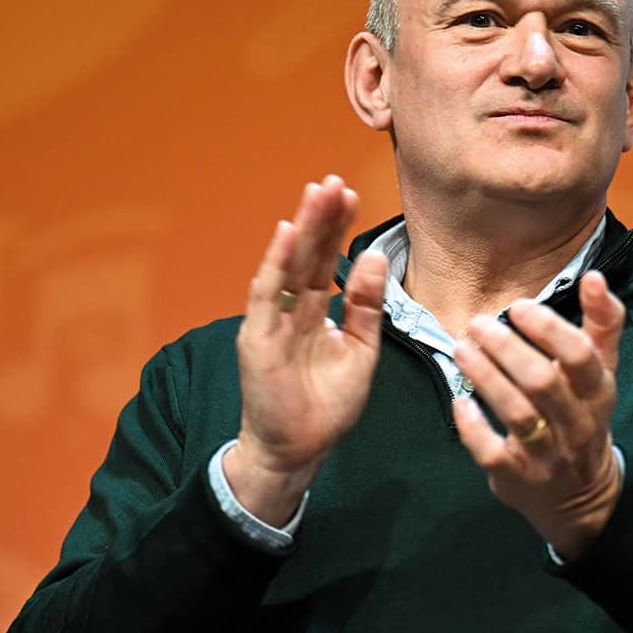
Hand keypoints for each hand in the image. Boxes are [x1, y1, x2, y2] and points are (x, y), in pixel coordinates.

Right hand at [225, 175, 386, 524]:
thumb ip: (366, 306)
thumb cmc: (326, 405)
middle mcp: (291, 309)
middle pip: (307, 255)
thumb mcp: (360, 351)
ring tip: (316, 194)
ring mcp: (272, 321)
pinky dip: (275, 263)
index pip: (327, 260)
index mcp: (315, 311)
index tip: (352, 195)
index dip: (338, 228)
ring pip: (288, 265)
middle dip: (321, 218)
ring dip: (301, 229)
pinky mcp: (257, 339)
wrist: (300, 450)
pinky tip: (287, 234)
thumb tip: (374, 257)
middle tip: (334, 182)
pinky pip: (267, 295)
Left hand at [451, 271, 626, 559]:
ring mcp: (548, 454)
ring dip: (486, 378)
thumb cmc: (585, 416)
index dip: (549, 328)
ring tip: (461, 348)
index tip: (518, 306)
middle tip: (479, 323)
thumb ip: (602, 324)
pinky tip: (459, 402)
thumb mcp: (602, 372)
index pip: (580, 355)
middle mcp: (576, 423)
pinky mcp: (518, 478)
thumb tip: (595, 276)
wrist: (583, 494)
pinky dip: (474, 427)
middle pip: (543, 382)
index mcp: (597, 391)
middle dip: (508, 349)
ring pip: (517, 414)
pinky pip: (493, 453)